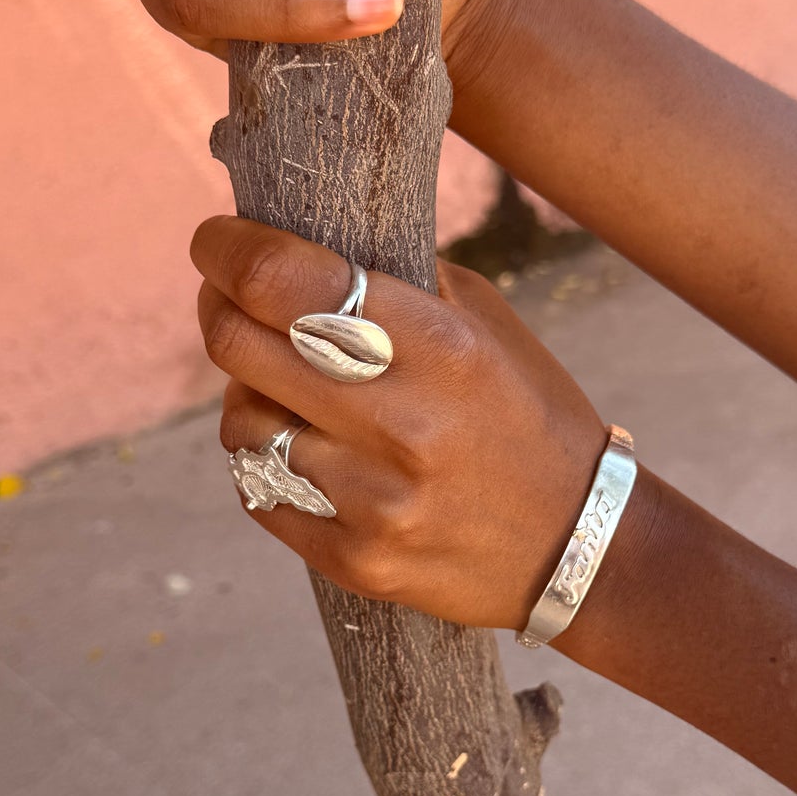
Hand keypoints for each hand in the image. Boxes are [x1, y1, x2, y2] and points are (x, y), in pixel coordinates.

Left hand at [192, 218, 606, 629]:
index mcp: (440, 347)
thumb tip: (294, 236)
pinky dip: (264, 460)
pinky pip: (258, 492)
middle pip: (238, 345)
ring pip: (239, 424)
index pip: (284, 281)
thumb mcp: (484, 324)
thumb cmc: (527, 415)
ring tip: (280, 387)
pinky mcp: (354, 560)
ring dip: (245, 393)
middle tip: (224, 297)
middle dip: (217, 306)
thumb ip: (396, 280)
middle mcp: (402, 425)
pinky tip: (301, 447)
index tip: (217, 241)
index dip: (228, 249)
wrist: (579, 545)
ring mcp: (374, 502)